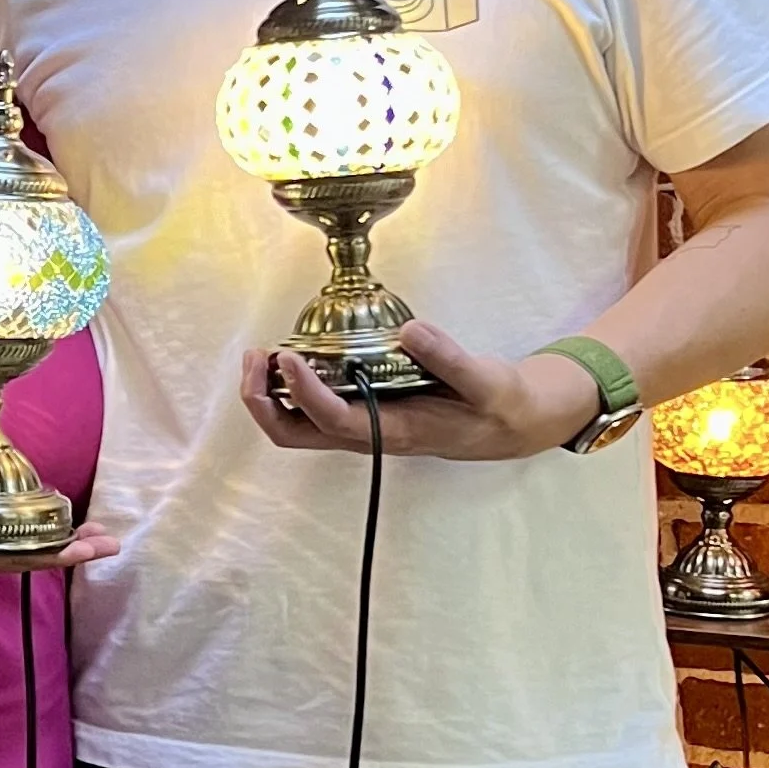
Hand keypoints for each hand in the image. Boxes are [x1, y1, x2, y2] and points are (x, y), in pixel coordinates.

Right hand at [0, 498, 119, 609]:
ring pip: (20, 543)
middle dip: (71, 547)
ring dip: (55, 537)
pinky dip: (25, 524)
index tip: (89, 546)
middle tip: (111, 539)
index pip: (17, 558)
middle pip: (30, 554)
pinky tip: (35, 515)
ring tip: (89, 529)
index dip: (54, 552)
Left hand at [238, 328, 600, 463]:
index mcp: (396, 432)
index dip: (304, 391)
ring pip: (297, 428)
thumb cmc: (497, 404)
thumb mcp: (485, 380)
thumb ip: (449, 359)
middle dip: (264, 402)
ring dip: (270, 396)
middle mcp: (370, 436)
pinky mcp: (364, 416)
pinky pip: (311, 412)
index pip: (335, 420)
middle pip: (295, 436)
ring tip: (260, 356)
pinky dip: (289, 389)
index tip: (285, 356)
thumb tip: (411, 331)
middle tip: (255, 357)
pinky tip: (289, 359)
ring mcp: (363, 429)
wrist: (513, 424)